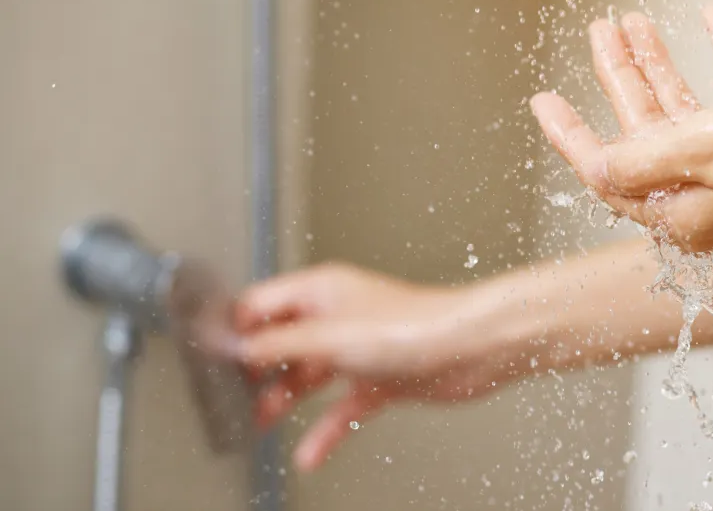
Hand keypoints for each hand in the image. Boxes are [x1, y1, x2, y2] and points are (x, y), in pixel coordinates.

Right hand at [232, 265, 500, 470]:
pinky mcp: (378, 378)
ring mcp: (358, 348)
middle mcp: (337, 316)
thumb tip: (237, 348)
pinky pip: (339, 407)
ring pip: (307, 376)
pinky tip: (309, 452)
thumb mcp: (330, 336)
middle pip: (281, 342)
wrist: (470, 350)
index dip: (235, 330)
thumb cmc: (413, 326)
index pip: (261, 305)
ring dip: (283, 400)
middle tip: (232, 396)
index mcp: (321, 291)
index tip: (211, 358)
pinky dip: (323, 429)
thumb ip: (279, 344)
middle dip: (256, 370)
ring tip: (260, 423)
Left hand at [530, 6, 712, 251]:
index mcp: (680, 212)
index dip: (570, 135)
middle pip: (646, 131)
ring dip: (659, 63)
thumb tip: (599, 169)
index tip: (541, 100)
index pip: (608, 173)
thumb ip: (641, 160)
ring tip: (631, 18)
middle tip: (599, 29)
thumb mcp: (697, 151)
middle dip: (619, 77)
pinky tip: (709, 16)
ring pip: (686, 110)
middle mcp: (708, 198)